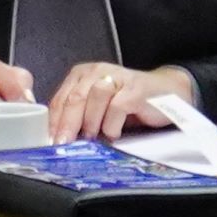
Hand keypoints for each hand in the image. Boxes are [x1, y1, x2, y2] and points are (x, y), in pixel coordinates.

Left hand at [40, 60, 195, 140]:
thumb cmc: (128, 103)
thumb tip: (58, 137)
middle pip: (74, 98)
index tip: (49, 142)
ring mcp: (117, 78)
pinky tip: (115, 132)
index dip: (54, 122)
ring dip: (92, 122)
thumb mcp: (98, 108)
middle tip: (64, 144)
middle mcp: (98, 72)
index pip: (61, 99)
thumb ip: (78, 116)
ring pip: (93, 99)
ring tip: (95, 136)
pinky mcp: (135, 89)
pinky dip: (113, 125)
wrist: (167, 92)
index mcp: (83, 75)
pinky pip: (117, 107)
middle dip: (67, 125)